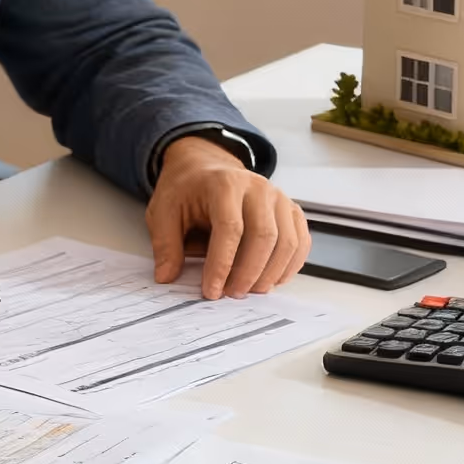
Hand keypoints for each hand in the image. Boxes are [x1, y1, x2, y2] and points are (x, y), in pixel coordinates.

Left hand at [145, 135, 309, 297]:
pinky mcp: (291, 210)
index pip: (229, 228)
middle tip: (231, 294)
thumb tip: (166, 277)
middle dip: (248, 273)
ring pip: (287, 242)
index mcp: (223, 184)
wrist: (205, 168)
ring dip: (269, 274)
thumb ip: (165, 244)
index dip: (221, 264)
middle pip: (264, 236)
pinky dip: (289, 266)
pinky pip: (300, 242)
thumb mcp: (163, 212)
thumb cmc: (186, 192)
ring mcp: (279, 198)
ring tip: (248, 291)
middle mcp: (257, 187)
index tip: (211, 291)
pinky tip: (270, 280)